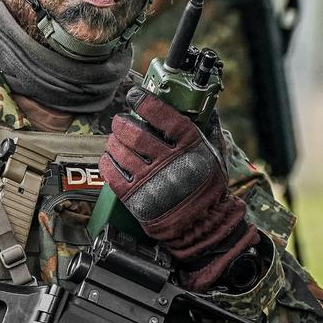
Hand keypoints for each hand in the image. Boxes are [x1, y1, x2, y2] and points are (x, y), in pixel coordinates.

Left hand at [102, 90, 256, 289]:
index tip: (135, 96)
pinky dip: (107, 162)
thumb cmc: (208, 188)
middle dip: (122, 122)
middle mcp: (169, 162)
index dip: (144, 102)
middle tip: (120, 120)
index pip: (161, 115)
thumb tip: (204, 108)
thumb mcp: (215, 155)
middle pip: (135, 132)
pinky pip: (112, 174)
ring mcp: (151, 181)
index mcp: (189, 146)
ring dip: (113, 141)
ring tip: (115, 139)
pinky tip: (110, 158)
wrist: (202, 225)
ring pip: (120, 151)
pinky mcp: (136, 199)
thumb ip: (208, 130)